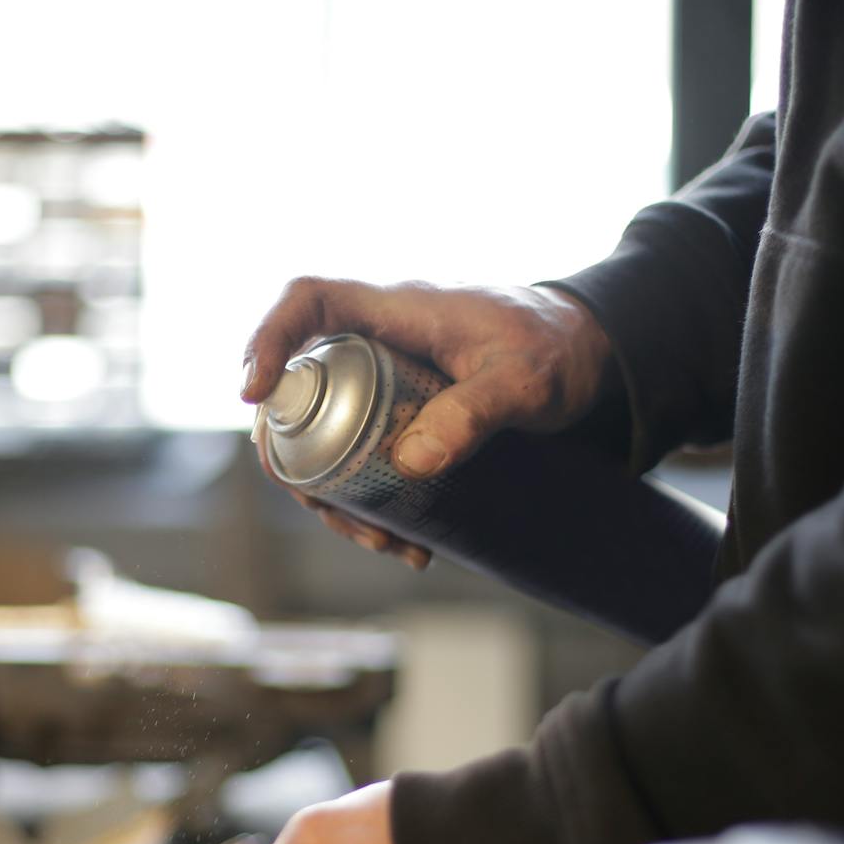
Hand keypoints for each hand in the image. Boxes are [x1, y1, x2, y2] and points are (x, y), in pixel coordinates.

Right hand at [243, 278, 613, 569]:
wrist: (590, 356)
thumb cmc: (558, 349)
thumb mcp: (524, 383)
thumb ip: (475, 414)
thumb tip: (410, 463)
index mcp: (395, 311)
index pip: (308, 300)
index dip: (268, 339)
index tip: (254, 393)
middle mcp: (376, 342)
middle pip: (299, 388)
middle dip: (297, 457)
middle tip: (329, 511)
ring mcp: (383, 380)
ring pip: (324, 433)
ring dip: (334, 494)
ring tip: (382, 542)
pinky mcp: (399, 414)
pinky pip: (360, 454)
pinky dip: (368, 500)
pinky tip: (404, 542)